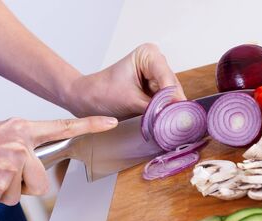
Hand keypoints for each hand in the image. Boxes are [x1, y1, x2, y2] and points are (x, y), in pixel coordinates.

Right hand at [0, 116, 116, 206]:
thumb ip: (22, 147)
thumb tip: (35, 170)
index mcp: (20, 128)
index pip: (61, 127)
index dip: (89, 125)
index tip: (111, 122)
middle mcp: (19, 143)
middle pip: (41, 182)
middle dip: (23, 187)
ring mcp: (9, 163)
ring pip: (19, 195)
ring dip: (1, 192)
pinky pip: (0, 201)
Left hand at [66, 43, 185, 117]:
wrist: (87, 99)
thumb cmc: (102, 93)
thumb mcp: (131, 101)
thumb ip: (155, 108)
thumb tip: (174, 117)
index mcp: (148, 54)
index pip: (166, 78)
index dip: (171, 97)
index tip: (175, 114)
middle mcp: (156, 62)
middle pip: (172, 87)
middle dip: (171, 105)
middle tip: (174, 124)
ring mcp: (156, 76)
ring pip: (171, 97)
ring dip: (168, 110)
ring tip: (167, 125)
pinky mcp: (154, 90)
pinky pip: (165, 103)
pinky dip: (163, 113)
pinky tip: (163, 122)